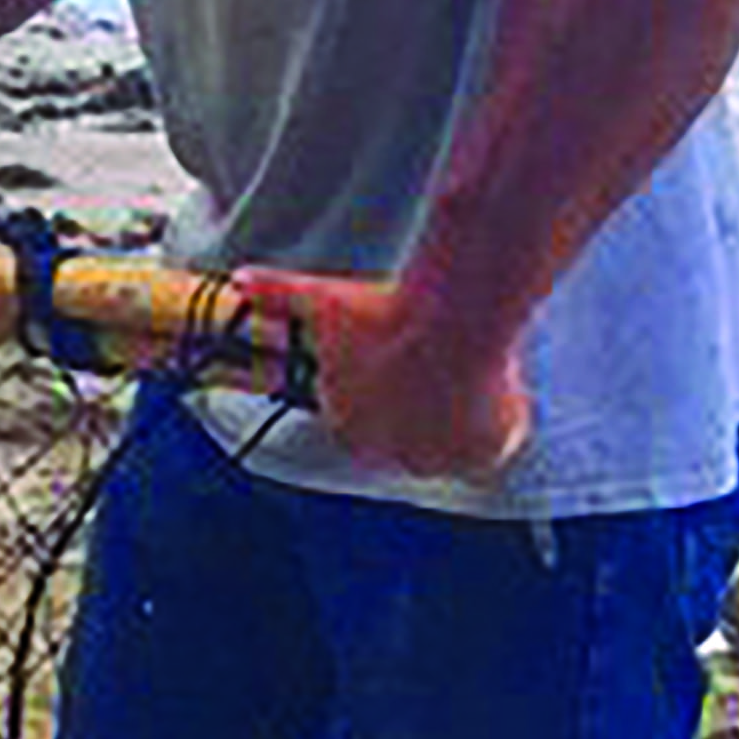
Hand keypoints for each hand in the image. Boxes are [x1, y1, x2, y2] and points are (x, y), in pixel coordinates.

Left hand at [230, 268, 533, 482]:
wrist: (450, 320)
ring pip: (452, 442)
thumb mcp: (319, 299)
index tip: (403, 363)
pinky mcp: (481, 456)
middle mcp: (388, 454)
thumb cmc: (384, 311)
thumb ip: (276, 295)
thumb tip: (239, 279)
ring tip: (468, 376)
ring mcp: (437, 460)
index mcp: (345, 426)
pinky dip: (499, 426)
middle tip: (439, 366)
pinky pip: (493, 447)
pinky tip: (497, 393)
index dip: (388, 390)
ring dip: (461, 418)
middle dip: (423, 407)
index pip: (363, 421)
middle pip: (412, 435)